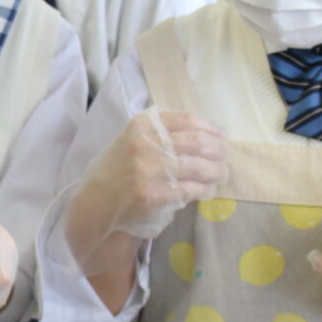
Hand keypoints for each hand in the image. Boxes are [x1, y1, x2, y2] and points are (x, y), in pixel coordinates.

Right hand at [62, 110, 229, 270]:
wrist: (96, 202)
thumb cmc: (116, 169)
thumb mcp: (131, 139)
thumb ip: (159, 131)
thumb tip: (204, 132)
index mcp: (142, 125)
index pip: (188, 120)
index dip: (211, 129)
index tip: (221, 137)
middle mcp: (146, 144)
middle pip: (199, 142)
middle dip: (219, 151)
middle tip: (225, 158)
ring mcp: (150, 170)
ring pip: (200, 167)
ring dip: (217, 171)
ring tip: (222, 174)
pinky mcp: (155, 194)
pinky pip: (192, 189)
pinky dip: (205, 189)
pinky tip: (208, 190)